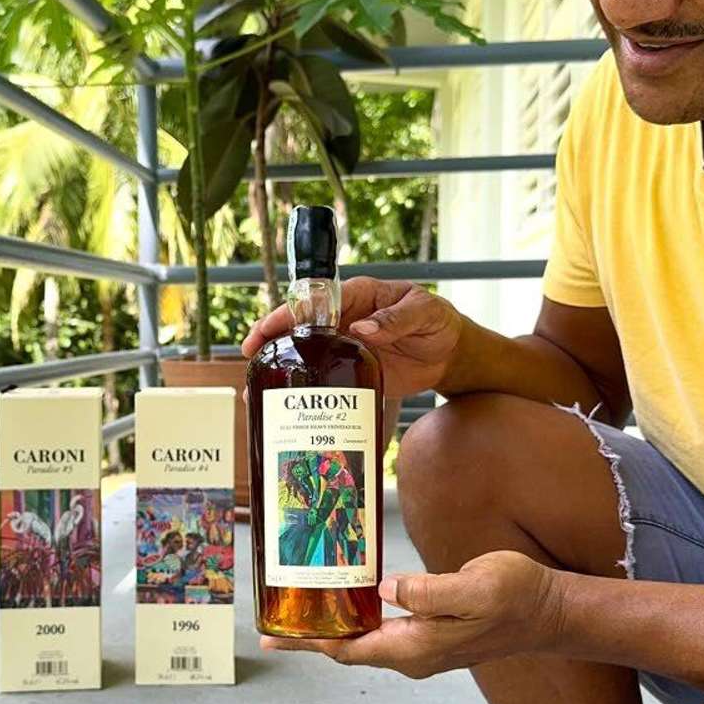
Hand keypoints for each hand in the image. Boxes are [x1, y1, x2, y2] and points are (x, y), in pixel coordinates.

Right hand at [240, 276, 464, 397]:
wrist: (452, 354)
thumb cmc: (438, 322)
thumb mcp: (424, 313)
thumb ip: (396, 318)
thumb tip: (363, 328)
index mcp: (358, 297)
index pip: (315, 302)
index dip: (288, 314)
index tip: (268, 328)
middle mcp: (345, 320)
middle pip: (300, 328)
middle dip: (272, 340)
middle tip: (250, 357)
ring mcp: (345, 348)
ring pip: (306, 355)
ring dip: (281, 368)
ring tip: (255, 389)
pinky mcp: (352, 372)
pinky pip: (324, 379)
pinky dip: (304, 390)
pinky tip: (286, 406)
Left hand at [260, 550, 565, 677]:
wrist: (546, 610)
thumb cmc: (513, 597)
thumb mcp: (472, 588)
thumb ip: (426, 592)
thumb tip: (385, 589)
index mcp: (416, 647)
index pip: (347, 650)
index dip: (308, 644)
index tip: (273, 639)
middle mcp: (413, 653)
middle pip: (347, 648)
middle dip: (309, 636)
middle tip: (272, 621)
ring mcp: (422, 644)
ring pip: (363, 638)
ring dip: (332, 624)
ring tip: (300, 606)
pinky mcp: (431, 631)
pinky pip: (381, 628)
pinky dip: (357, 615)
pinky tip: (346, 595)